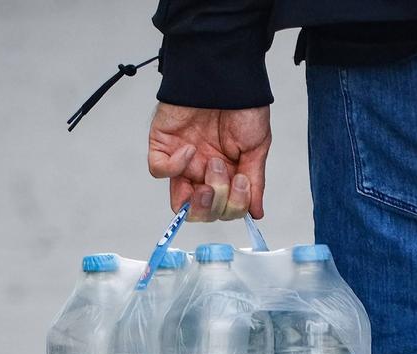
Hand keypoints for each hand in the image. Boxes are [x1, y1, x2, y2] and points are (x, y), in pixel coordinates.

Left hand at [147, 103, 272, 220]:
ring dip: (197, 195)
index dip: (233, 206)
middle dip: (217, 203)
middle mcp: (203, 172)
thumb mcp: (256, 148)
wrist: (226, 77)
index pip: (224, 210)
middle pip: (202, 212)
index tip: (243, 181)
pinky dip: (174, 166)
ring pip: (179, 202)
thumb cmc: (244, 107)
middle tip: (227, 175)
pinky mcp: (162, 145)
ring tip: (212, 165)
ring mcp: (182, 161)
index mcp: (226, 174)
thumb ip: (255, 183)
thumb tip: (255, 214)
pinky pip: (159, 170)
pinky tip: (190, 149)